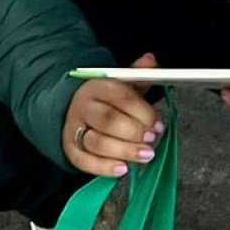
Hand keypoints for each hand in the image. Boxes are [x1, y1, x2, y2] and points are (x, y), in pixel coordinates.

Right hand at [63, 52, 164, 178]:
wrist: (72, 110)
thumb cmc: (106, 101)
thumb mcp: (121, 84)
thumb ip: (138, 74)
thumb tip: (151, 61)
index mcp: (96, 87)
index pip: (120, 97)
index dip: (142, 112)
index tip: (158, 124)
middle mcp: (83, 107)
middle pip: (108, 120)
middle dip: (133, 132)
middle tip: (152, 140)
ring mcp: (74, 129)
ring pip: (97, 142)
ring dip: (124, 151)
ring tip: (144, 156)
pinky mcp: (71, 149)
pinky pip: (85, 162)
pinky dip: (105, 167)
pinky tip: (123, 168)